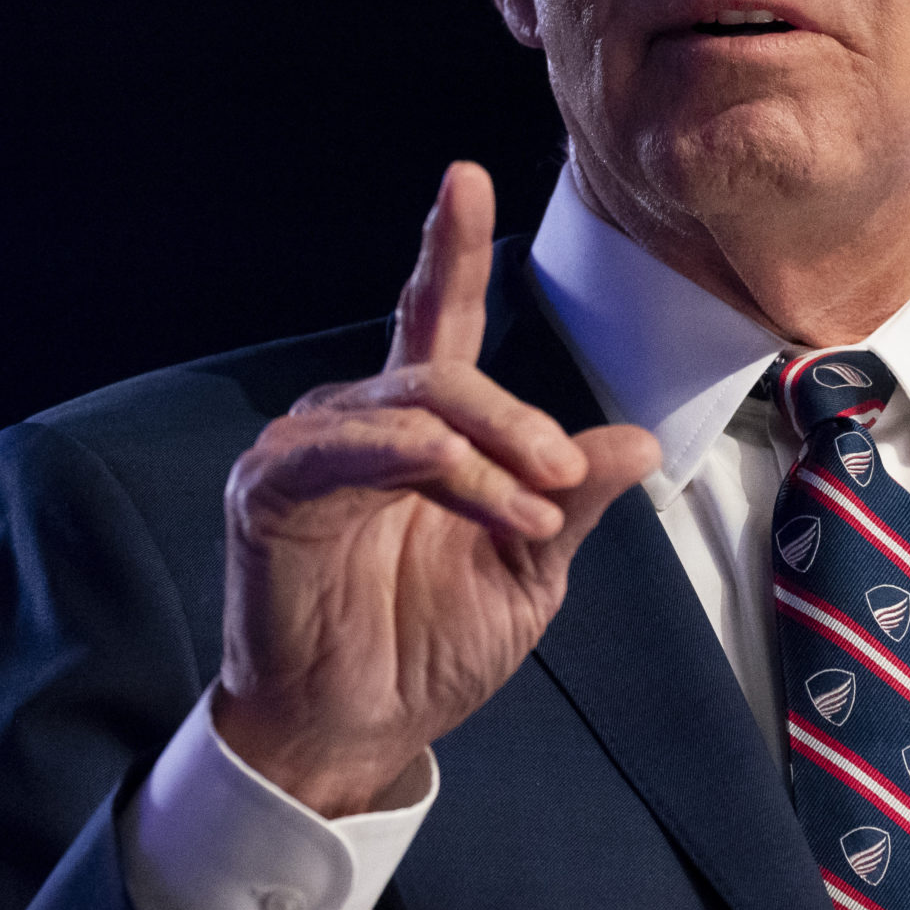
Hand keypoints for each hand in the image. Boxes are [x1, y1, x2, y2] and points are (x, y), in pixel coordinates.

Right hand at [210, 162, 660, 816]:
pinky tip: (448, 476)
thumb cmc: (428, 648)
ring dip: (483, 452)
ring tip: (530, 515)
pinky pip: (343, 445)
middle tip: (564, 480)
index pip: (438, 320)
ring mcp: (309, 449)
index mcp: (420, 430)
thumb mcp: (528, 573)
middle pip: (443, 369)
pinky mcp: (271, 488)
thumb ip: (572, 503)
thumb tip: (638, 441)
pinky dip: (410, 456)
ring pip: (410, 404)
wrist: (358, 732)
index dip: (450, 248)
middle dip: (518, 418)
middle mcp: (359, 422)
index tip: (464, 177)